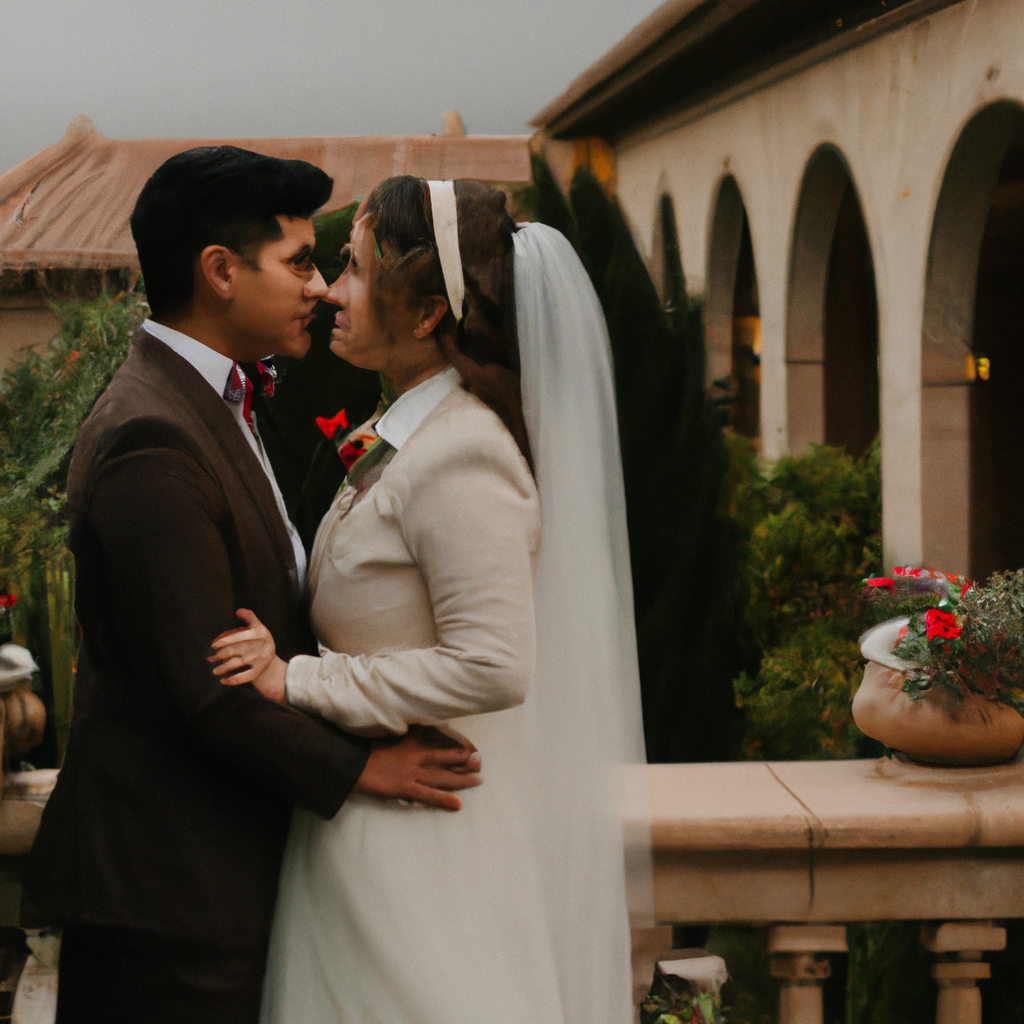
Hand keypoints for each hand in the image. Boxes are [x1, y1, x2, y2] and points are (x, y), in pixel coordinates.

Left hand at [210, 608, 287, 701]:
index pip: (237, 636)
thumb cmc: (261, 642)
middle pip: (233, 650)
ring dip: (222, 668)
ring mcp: (258, 660)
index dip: (223, 641)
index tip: (213, 645)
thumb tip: (238, 610)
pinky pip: (242, 677)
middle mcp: (258, 647)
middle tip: (210, 658)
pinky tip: (223, 680)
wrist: (273, 662)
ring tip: (215, 670)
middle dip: (219, 655)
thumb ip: (250, 618)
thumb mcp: (259, 628)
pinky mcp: (257, 672)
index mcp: (259, 633)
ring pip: (235, 664)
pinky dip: (231, 680)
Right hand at [353, 727, 481, 810]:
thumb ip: (411, 732)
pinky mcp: (406, 789)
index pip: (439, 746)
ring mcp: (413, 774)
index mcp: (414, 745)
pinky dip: (444, 800)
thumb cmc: (373, 751)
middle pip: (444, 760)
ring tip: (477, 781)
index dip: (456, 749)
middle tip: (480, 762)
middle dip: (463, 762)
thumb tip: (424, 724)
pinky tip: (458, 804)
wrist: (356, 766)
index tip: (472, 749)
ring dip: (461, 780)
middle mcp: (417, 758)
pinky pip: (428, 795)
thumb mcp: (394, 738)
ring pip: (441, 778)